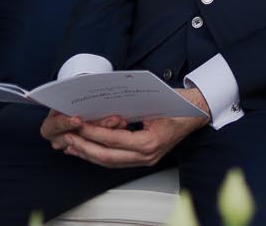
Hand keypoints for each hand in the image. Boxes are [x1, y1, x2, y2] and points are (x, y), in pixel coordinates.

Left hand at [53, 89, 208, 167]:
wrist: (197, 112)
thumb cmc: (179, 105)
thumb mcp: (154, 103)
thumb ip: (130, 111)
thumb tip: (103, 111)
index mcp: (150, 142)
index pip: (114, 141)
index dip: (94, 133)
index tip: (77, 125)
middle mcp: (147, 155)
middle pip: (108, 157)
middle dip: (85, 148)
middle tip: (67, 138)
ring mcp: (146, 159)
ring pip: (110, 162)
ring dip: (89, 154)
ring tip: (71, 145)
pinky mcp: (144, 158)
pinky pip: (116, 160)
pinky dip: (100, 155)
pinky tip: (88, 149)